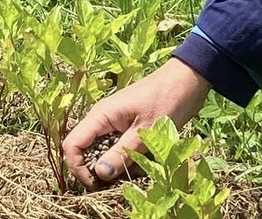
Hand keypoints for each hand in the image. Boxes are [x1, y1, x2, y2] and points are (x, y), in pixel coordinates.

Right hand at [62, 57, 211, 188]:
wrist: (188, 79)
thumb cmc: (167, 99)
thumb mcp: (145, 131)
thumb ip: (121, 153)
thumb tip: (98, 174)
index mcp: (101, 115)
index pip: (72, 145)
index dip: (78, 168)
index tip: (97, 183)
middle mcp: (103, 119)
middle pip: (86, 153)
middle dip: (101, 170)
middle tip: (123, 176)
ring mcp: (114, 123)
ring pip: (104, 153)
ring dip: (118, 165)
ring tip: (140, 164)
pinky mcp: (127, 127)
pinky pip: (118, 148)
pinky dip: (128, 157)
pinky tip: (146, 156)